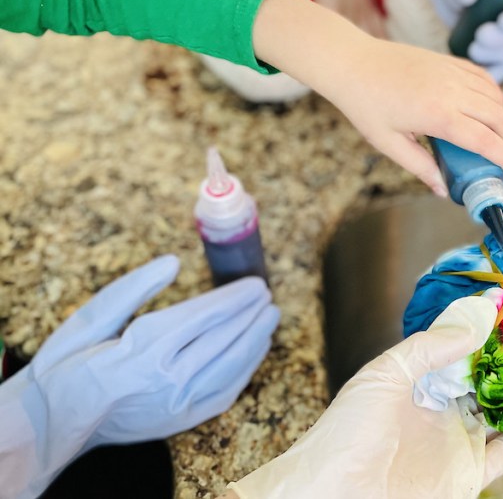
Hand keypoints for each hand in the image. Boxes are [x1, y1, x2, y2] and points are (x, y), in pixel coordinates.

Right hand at [0, 256, 279, 497]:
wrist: (52, 421)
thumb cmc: (68, 365)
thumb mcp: (89, 319)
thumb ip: (132, 289)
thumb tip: (172, 262)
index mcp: (144, 349)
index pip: (205, 316)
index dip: (235, 298)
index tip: (255, 284)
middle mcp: (167, 378)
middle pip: (225, 339)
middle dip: (251, 315)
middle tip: (267, 296)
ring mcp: (178, 403)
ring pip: (232, 367)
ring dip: (256, 341)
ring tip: (269, 319)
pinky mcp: (181, 421)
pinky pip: (225, 393)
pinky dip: (245, 370)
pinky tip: (254, 353)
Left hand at [227, 296, 502, 497]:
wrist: (330, 495)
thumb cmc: (342, 434)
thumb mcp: (384, 374)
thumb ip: (432, 345)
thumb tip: (478, 315)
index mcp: (422, 381)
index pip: (469, 348)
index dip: (497, 329)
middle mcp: (445, 408)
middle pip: (496, 379)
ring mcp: (459, 440)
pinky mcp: (470, 472)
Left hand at [253, 0, 502, 195]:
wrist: (352, 63)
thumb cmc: (365, 105)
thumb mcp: (389, 144)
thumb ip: (420, 167)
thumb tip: (443, 189)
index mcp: (437, 116)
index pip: (484, 140)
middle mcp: (451, 92)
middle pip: (496, 118)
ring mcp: (451, 73)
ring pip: (494, 96)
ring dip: (502, 117)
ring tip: (498, 135)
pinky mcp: (447, 62)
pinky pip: (482, 77)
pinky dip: (493, 92)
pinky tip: (493, 104)